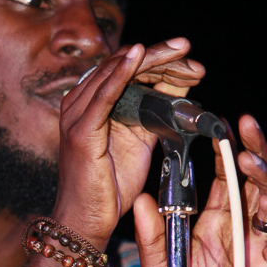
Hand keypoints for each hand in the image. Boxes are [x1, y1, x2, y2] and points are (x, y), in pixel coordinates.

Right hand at [53, 38, 204, 247]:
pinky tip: (138, 56)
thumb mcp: (141, 139)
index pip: (127, 68)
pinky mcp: (80, 131)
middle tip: (186, 46)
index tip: (189, 58)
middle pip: (122, 64)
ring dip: (150, 58)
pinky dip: (121, 73)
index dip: (159, 59)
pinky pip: (103, 95)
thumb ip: (155, 112)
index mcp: (93, 102)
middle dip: (159, 54)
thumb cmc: (111, 185)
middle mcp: (80, 102)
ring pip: (115, 72)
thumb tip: (180, 86)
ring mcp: (77, 115)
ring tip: (178, 50)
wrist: (87, 220)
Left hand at [134, 114, 266, 266]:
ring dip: (264, 178)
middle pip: (251, 181)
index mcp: (211, 224)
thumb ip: (151, 235)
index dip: (223, 150)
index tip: (216, 123)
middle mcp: (237, 230)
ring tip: (249, 159)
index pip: (223, 178)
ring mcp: (256, 246)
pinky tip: (266, 203)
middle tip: (244, 123)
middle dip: (251, 150)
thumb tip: (140, 198)